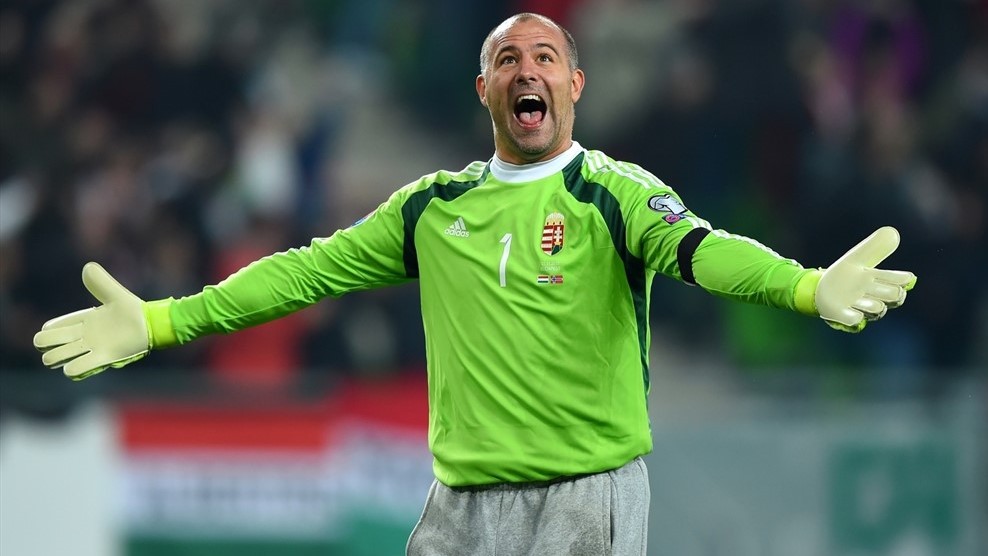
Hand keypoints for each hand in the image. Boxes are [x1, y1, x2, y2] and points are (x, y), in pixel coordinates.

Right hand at [33, 262, 149, 379]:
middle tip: (57, 342)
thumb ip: (100, 282)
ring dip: (57, 357)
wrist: (152, 324)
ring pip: (59, 357)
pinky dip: (73, 369)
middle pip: (51, 343)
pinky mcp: (104, 358)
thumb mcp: (114, 294)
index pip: (55, 327)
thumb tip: (87, 267)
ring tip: (66, 354)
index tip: (49, 329)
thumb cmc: (134, 310)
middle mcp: (85, 336)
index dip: (48, 330)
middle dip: (46, 344)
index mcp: (84, 321)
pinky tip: (72, 368)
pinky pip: (79, 368)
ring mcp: (93, 348)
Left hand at [815, 226, 916, 332]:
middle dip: (892, 292)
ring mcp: (859, 307)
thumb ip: (874, 247)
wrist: (820, 290)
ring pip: (877, 309)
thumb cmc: (844, 275)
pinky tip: (853, 313)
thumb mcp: (857, 258)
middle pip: (893, 297)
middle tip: (883, 285)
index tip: (905, 278)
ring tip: (862, 296)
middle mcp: (872, 296)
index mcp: (877, 281)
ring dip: (873, 303)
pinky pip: (855, 320)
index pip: (899, 281)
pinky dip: (855, 317)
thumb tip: (893, 232)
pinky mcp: (844, 316)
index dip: (902, 279)